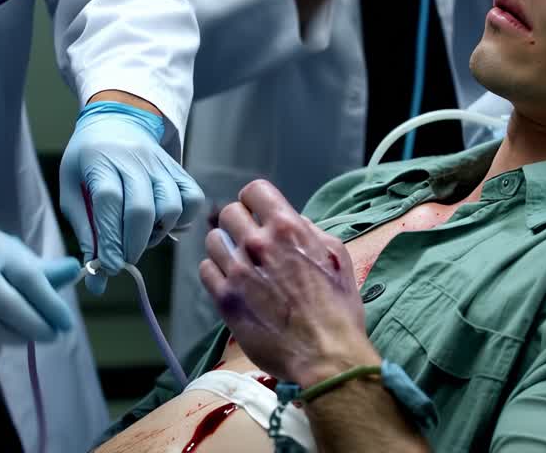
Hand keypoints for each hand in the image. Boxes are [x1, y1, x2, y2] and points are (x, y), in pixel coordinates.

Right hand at [0, 219, 79, 364]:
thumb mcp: (0, 248)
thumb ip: (36, 265)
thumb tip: (76, 270)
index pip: (31, 281)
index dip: (53, 306)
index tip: (66, 324)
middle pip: (12, 310)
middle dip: (38, 328)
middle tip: (51, 336)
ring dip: (14, 340)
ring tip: (24, 338)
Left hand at [59, 100, 206, 293]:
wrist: (117, 120)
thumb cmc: (88, 160)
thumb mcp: (72, 188)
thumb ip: (83, 228)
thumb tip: (95, 274)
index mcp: (100, 160)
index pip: (109, 200)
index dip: (110, 238)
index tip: (108, 267)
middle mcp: (134, 159)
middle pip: (142, 207)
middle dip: (133, 245)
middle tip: (123, 260)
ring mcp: (160, 163)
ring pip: (171, 205)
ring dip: (157, 233)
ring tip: (141, 239)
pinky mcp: (179, 169)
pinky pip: (192, 198)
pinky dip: (183, 218)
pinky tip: (164, 224)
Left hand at [200, 180, 377, 387]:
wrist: (325, 355)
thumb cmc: (338, 309)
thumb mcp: (337, 257)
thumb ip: (312, 232)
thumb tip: (294, 222)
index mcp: (288, 228)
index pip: (254, 191)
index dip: (255, 201)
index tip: (257, 212)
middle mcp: (258, 244)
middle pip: (229, 213)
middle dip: (240, 223)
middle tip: (249, 240)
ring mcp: (238, 271)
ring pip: (213, 240)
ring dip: (225, 247)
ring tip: (238, 262)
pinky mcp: (225, 299)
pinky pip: (206, 270)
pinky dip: (216, 272)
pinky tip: (231, 281)